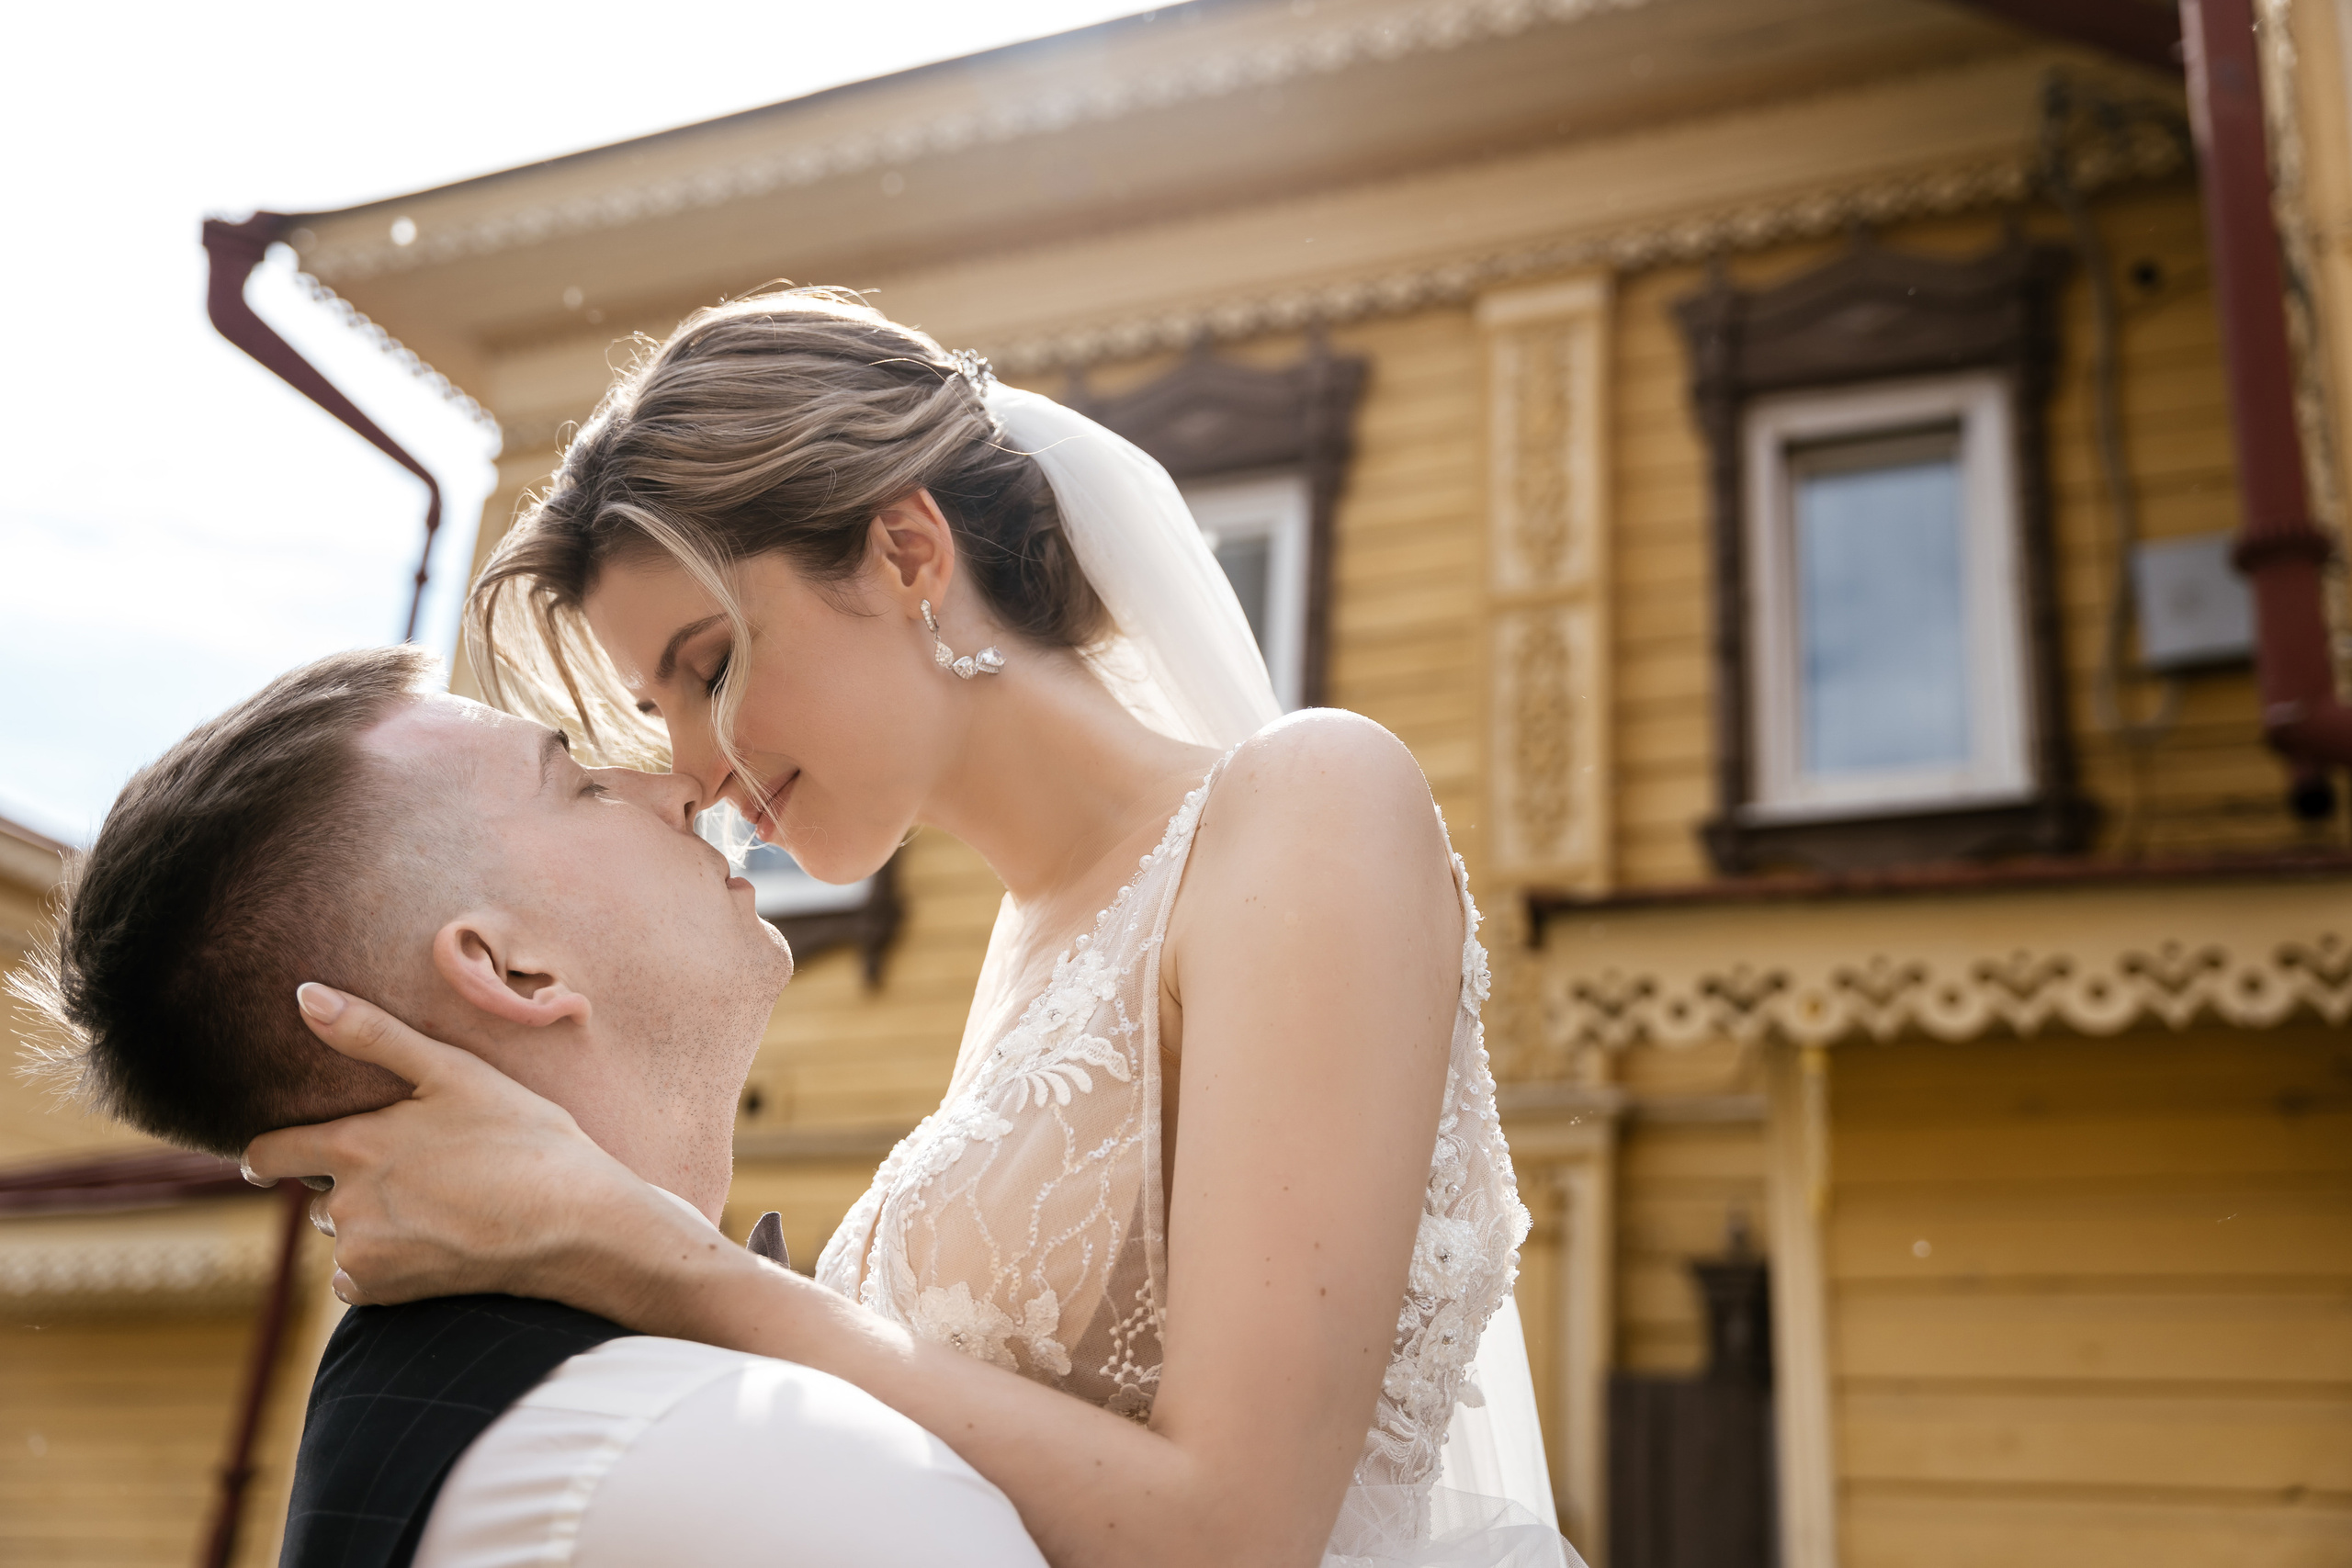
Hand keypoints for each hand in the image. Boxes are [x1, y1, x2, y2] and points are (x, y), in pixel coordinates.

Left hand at [241, 983, 697, 1313]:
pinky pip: (359, 1277)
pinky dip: (386, 1264)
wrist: (573, 1222)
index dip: (265, 1155)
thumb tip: (303, 993)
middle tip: (419, 1175)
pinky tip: (437, 1242)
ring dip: (373, 1224)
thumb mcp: (454, 1072)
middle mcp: (344, 1203)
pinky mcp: (384, 1291)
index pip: (267, 1154)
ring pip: (345, 1235)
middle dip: (351, 1185)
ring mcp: (363, 1251)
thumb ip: (372, 1034)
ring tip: (440, 1206)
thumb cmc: (521, 1137)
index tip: (267, 1162)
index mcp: (353, 1144)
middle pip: (318, 1196)